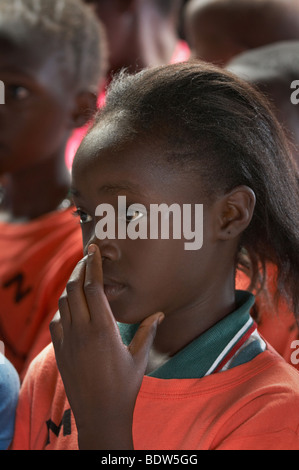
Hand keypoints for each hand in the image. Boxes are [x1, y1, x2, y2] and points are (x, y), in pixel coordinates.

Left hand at [50, 244, 163, 449]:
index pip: (93, 288)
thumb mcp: (140, 358)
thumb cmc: (124, 387)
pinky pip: (56, 321)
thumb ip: (148, 331)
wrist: (100, 415)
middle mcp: (82, 331)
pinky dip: (63, 308)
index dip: (94, 266)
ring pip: (63, 302)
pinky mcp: (60, 351)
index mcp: (103, 329)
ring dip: (70, 286)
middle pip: (74, 289)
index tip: (94, 249)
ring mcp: (68, 341)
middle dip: (80, 269)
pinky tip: (71, 307)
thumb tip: (160, 313)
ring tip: (81, 277)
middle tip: (88, 257)